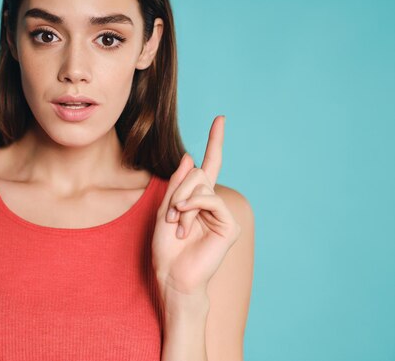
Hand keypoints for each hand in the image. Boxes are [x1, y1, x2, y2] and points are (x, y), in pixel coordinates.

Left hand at [152, 115, 240, 299]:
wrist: (172, 274)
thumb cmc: (165, 246)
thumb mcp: (165, 208)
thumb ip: (177, 184)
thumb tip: (192, 157)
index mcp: (198, 197)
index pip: (210, 164)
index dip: (215, 141)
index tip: (220, 119)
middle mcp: (212, 202)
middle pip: (198, 173)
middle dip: (179, 190)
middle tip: (173, 216)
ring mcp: (222, 213)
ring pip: (203, 185)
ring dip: (183, 202)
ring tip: (178, 225)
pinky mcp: (228, 224)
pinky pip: (211, 199)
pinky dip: (194, 206)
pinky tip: (184, 221)